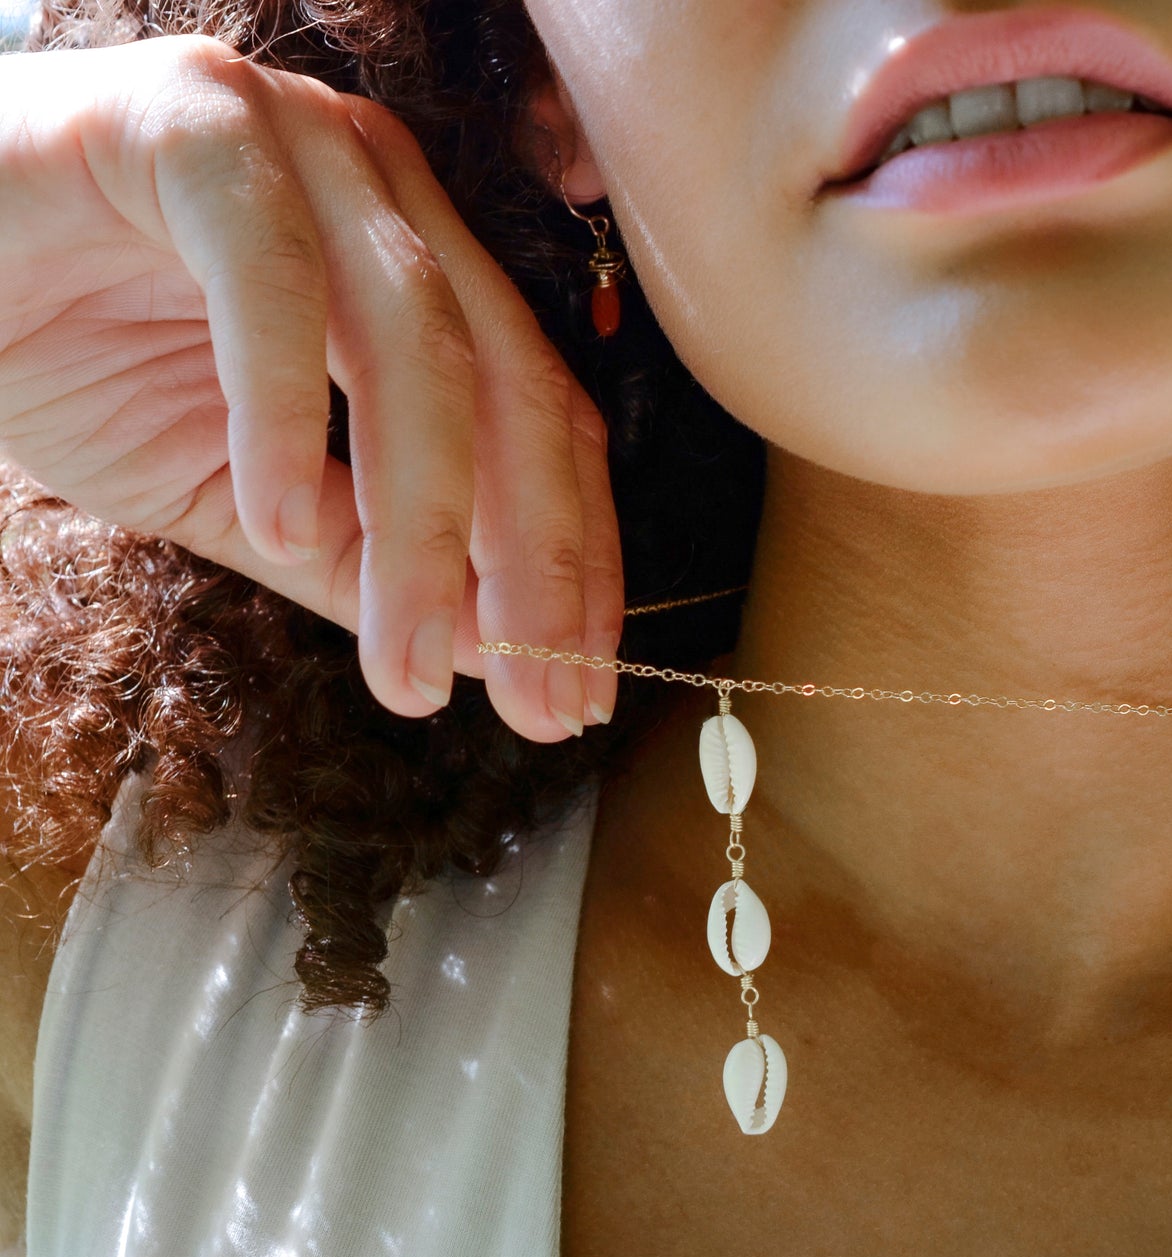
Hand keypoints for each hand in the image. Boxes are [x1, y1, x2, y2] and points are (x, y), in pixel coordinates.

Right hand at [0, 33, 622, 738]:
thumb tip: (486, 650)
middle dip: (534, 568)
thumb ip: (364, 562)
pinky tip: (278, 527)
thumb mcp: (250, 499)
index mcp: (420, 272)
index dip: (576, 562)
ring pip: (414, 347)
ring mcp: (301, 146)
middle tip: (534, 704)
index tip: (579, 690)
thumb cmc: (76, 357)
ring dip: (421, 529)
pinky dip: (283, 416)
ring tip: (407, 664)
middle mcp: (386, 200)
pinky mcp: (191, 121)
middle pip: (510, 392)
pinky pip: (268, 280)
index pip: (546, 422)